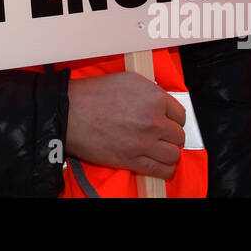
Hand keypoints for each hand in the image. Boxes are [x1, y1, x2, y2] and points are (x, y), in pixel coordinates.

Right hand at [65, 72, 185, 178]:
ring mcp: (145, 142)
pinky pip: (163, 170)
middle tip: (159, 134)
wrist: (69, 113)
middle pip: (179, 135)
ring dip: (168, 152)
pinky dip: (165, 169)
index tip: (166, 121)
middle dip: (170, 135)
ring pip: (174, 154)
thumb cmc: (92, 94)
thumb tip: (162, 101)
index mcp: (153, 98)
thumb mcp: (127, 80)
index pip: (181, 114)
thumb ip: (150, 91)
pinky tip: (159, 164)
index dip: (173, 118)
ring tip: (158, 149)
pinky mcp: (134, 160)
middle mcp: (153, 120)